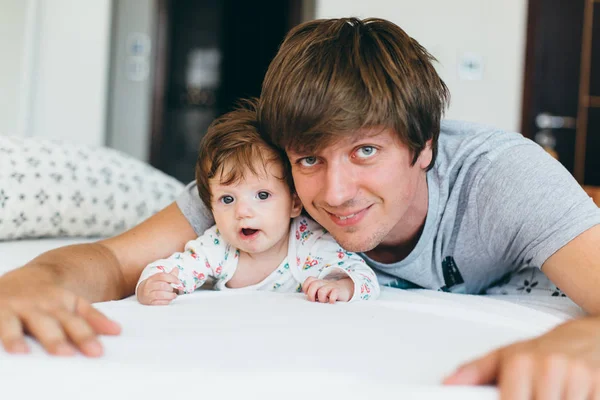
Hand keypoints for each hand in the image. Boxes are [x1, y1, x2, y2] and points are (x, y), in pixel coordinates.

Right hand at [0, 277, 120, 356]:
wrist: (24, 276)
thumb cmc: (50, 297)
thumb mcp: (72, 303)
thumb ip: (92, 318)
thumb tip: (116, 331)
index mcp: (62, 303)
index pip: (76, 321)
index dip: (86, 336)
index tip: (97, 352)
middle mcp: (39, 305)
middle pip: (51, 323)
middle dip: (57, 339)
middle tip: (67, 355)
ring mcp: (15, 308)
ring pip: (18, 324)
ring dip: (18, 337)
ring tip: (22, 352)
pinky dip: (0, 336)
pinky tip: (6, 350)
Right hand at [136, 268, 180, 304]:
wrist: (140, 293)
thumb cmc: (152, 285)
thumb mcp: (158, 279)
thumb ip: (169, 275)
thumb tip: (176, 269)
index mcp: (152, 278)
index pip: (162, 276)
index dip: (172, 278)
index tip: (178, 282)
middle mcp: (149, 286)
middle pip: (162, 285)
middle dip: (171, 288)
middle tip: (175, 290)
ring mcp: (148, 295)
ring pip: (160, 295)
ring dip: (170, 296)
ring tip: (174, 295)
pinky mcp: (149, 303)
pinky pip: (159, 303)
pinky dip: (166, 301)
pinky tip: (169, 300)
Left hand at [302, 277, 353, 302]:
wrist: (345, 290)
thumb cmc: (329, 292)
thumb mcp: (320, 290)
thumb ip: (312, 292)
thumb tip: (304, 301)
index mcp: (318, 282)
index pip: (310, 280)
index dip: (306, 287)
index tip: (307, 293)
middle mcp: (324, 283)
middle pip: (314, 285)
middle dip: (311, 294)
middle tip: (315, 300)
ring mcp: (331, 286)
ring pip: (322, 291)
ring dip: (321, 298)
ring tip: (324, 301)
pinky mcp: (338, 291)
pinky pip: (334, 293)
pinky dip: (331, 299)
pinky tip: (331, 302)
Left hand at [443, 317, 599, 398]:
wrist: (588, 336)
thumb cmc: (542, 350)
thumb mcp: (504, 356)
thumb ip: (474, 371)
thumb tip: (447, 384)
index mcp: (521, 362)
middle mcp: (549, 368)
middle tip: (532, 396)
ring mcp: (577, 379)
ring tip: (552, 394)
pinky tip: (570, 395)